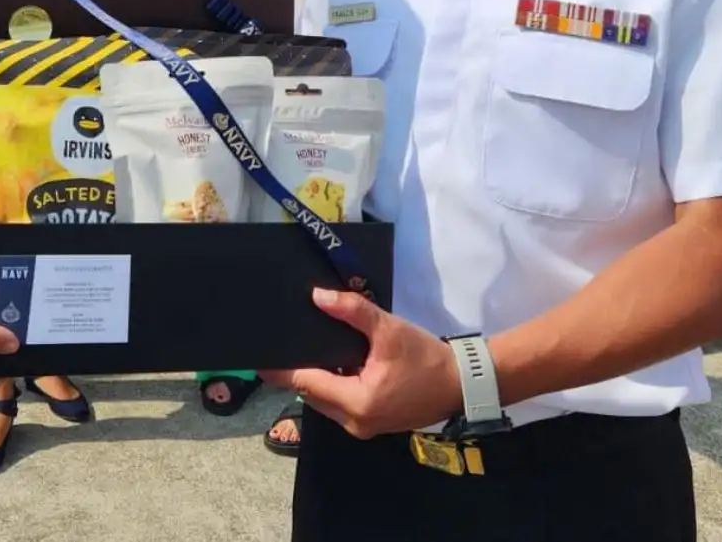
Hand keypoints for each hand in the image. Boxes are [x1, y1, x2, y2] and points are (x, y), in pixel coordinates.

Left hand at [261, 288, 463, 439]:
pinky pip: (341, 403)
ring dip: (315, 377)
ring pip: (324, 400)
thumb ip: (353, 311)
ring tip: (302, 347)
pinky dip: (333, 384)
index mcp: (356, 403)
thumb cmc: (426, 358)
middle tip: (280, 343)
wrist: (463, 384)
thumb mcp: (389, 330)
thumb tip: (317, 296)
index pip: (305, 383)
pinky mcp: (372, 422)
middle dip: (296, 371)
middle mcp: (354, 421)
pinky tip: (331, 360)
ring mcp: (363, 426)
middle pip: (311, 393)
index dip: (281, 369)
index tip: (258, 357)